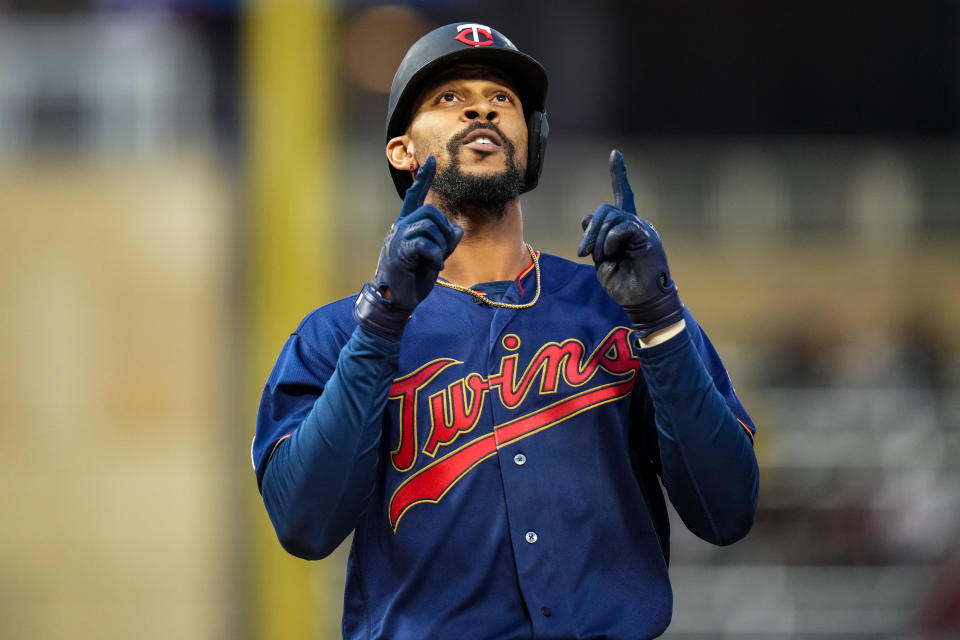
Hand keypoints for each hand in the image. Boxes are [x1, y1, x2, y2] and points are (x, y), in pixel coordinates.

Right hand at [354, 157, 462, 339]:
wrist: (396, 300)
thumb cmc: (413, 277)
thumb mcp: (435, 256)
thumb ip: (446, 241)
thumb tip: (457, 230)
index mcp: (407, 225)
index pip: (416, 197)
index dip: (424, 178)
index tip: (432, 160)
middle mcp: (400, 227)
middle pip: (431, 211)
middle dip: (444, 229)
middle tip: (443, 250)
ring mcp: (398, 239)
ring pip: (430, 226)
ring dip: (441, 246)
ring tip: (436, 260)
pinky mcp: (400, 253)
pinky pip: (425, 244)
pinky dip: (436, 255)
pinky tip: (435, 266)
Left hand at [577, 150, 682, 337]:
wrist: (641, 303)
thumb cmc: (622, 284)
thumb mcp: (601, 259)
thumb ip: (595, 238)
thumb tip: (587, 218)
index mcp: (626, 228)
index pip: (622, 195)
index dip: (619, 175)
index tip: (615, 154)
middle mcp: (636, 225)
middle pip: (606, 210)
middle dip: (590, 231)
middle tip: (584, 253)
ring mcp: (643, 230)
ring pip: (611, 217)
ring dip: (598, 240)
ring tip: (601, 258)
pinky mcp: (646, 238)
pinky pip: (622, 228)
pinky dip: (610, 241)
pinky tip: (612, 255)